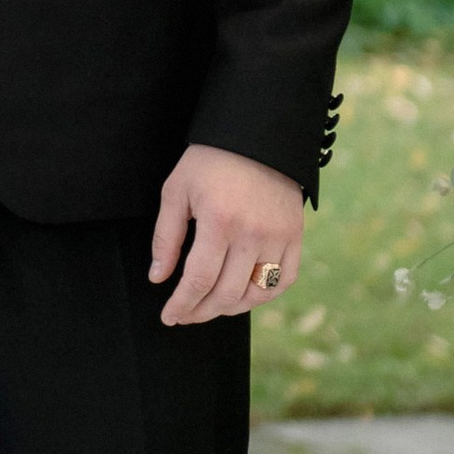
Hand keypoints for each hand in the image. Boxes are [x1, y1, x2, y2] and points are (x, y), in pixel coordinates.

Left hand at [149, 144, 303, 327]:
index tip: (169, 316)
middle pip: (226, 294)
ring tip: (210, 305)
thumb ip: (166, 237)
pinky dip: (264, 295)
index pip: (198, 280)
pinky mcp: (295, 236)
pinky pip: (284, 280)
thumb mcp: (176, 191)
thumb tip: (158, 278)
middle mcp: (252, 234)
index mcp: (218, 221)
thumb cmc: (210, 162)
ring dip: (230, 308)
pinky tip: (244, 295)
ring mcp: (278, 237)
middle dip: (201, 312)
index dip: (182, 304)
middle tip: (185, 315)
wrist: (257, 137)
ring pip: (256, 293)